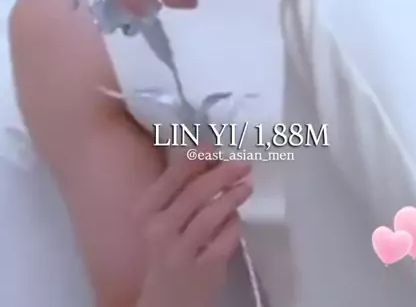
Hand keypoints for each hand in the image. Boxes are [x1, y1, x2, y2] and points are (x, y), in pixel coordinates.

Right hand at [136, 154, 251, 306]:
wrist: (164, 301)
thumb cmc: (164, 249)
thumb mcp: (162, 219)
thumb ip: (181, 191)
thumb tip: (210, 158)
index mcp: (146, 212)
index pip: (171, 177)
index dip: (195, 159)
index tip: (213, 147)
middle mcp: (159, 230)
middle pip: (195, 193)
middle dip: (222, 175)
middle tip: (243, 165)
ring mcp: (180, 252)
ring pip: (210, 216)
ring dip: (232, 197)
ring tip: (247, 186)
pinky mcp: (202, 272)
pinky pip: (224, 241)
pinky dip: (233, 226)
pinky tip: (237, 218)